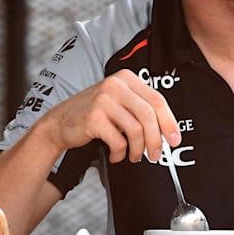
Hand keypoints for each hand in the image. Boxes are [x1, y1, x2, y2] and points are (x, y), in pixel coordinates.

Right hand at [39, 70, 179, 162]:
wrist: (59, 122)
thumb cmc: (92, 114)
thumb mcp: (118, 102)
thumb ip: (140, 108)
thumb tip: (167, 129)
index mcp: (126, 78)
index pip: (157, 100)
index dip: (169, 122)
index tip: (175, 138)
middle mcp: (115, 85)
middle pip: (148, 115)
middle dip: (156, 139)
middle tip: (156, 154)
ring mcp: (104, 100)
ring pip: (136, 129)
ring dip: (138, 149)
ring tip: (134, 156)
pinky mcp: (94, 117)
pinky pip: (118, 140)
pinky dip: (120, 152)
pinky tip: (116, 154)